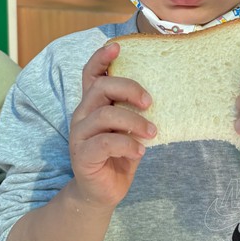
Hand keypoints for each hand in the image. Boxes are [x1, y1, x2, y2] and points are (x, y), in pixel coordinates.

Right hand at [69, 42, 155, 208]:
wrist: (103, 192)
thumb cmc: (119, 155)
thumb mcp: (129, 128)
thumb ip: (134, 111)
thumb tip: (159, 93)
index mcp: (93, 105)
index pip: (91, 74)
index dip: (101, 58)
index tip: (117, 47)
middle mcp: (82, 115)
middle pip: (101, 88)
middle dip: (128, 88)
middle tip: (149, 102)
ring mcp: (80, 135)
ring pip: (105, 115)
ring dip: (134, 121)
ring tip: (152, 132)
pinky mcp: (82, 156)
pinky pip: (105, 142)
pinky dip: (128, 144)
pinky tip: (140, 150)